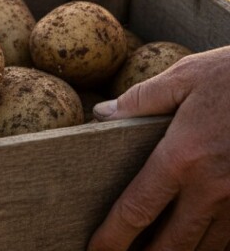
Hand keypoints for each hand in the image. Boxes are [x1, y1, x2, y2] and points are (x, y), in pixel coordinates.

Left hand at [88, 46, 229, 249]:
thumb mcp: (185, 76)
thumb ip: (141, 99)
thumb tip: (103, 113)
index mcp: (183, 157)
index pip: (137, 209)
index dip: (113, 236)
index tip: (95, 249)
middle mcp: (213, 187)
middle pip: (172, 243)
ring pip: (207, 247)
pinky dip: (215, 245)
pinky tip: (199, 242)